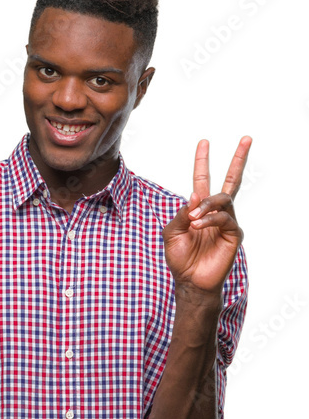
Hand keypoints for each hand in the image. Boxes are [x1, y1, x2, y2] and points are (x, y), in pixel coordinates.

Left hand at [163, 136, 251, 293]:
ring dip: (206, 206)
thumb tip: (195, 194)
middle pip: (231, 180)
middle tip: (247, 138)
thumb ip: (181, 212)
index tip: (204, 142)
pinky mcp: (233, 234)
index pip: (203, 179)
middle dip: (238, 159)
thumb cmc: (180, 258)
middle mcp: (216, 212)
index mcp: (199, 209)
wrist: (190, 281)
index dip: (202, 161)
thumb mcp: (171, 232)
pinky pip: (224, 218)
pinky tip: (198, 226)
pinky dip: (209, 220)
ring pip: (223, 199)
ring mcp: (227, 222)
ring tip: (192, 220)